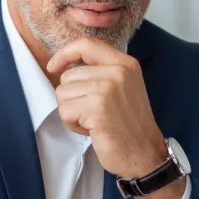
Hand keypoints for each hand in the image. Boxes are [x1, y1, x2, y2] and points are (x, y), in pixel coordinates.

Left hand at [46, 38, 166, 180]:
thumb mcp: (123, 87)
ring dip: (72, 111)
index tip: (53, 66)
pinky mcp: (96, 108)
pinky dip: (73, 124)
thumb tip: (66, 63)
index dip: (64, 53)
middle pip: (68, 75)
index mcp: (125, 63)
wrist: (145, 154)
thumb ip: (101, 71)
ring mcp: (107, 89)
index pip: (86, 44)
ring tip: (93, 121)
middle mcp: (118, 72)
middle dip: (72, 97)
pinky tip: (91, 129)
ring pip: (63, 93)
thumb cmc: (129, 124)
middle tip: (92, 112)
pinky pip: (65, 110)